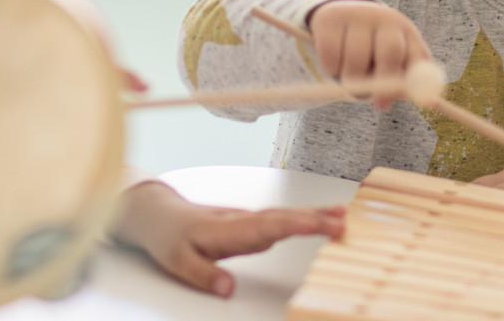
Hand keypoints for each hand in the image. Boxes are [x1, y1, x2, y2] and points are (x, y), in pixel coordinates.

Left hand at [113, 181, 344, 297]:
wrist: (160, 215)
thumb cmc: (170, 237)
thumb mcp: (176, 261)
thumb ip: (203, 275)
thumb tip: (228, 289)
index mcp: (227, 230)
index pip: (264, 226)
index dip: (290, 225)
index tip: (314, 224)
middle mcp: (243, 221)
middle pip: (283, 218)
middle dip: (313, 219)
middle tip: (343, 224)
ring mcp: (250, 220)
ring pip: (286, 216)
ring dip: (315, 215)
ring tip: (343, 216)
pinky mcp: (254, 224)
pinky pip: (284, 220)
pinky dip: (306, 217)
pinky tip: (323, 219)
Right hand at [307, 0, 430, 109]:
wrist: (340, 16)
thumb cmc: (372, 49)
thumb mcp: (390, 62)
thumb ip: (398, 82)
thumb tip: (392, 100)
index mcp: (405, 31)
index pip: (417, 56)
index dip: (413, 81)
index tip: (403, 98)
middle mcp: (385, 18)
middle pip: (391, 51)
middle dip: (384, 81)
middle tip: (377, 103)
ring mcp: (358, 15)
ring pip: (356, 57)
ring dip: (352, 80)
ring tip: (351, 84)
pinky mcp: (332, 17)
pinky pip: (331, 54)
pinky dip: (332, 69)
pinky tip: (335, 66)